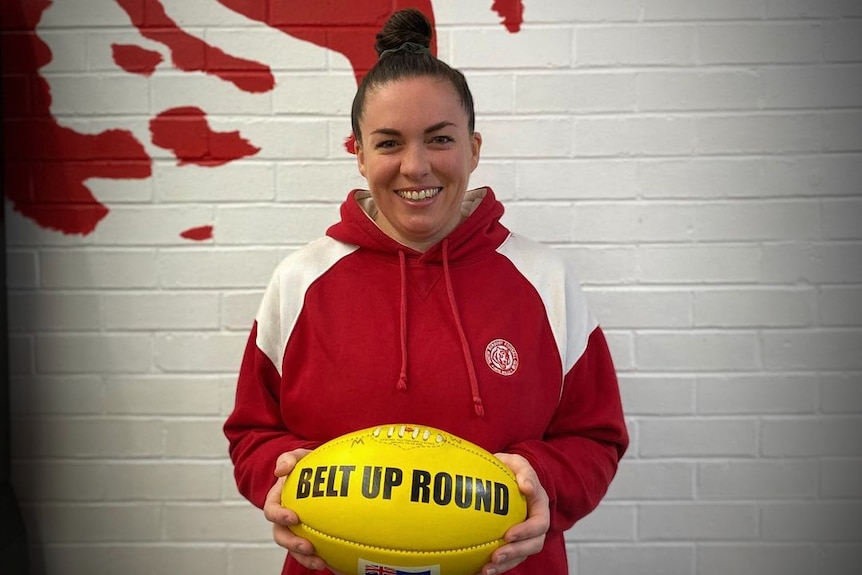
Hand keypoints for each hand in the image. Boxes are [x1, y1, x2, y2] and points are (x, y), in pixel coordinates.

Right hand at [263, 449, 346, 573]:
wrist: (322, 474)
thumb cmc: (307, 465)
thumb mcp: (298, 457)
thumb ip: (289, 458)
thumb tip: (281, 469)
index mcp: (278, 501)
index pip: (272, 511)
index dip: (280, 516)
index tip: (294, 518)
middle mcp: (284, 519)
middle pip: (281, 536)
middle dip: (292, 544)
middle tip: (308, 547)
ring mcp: (296, 529)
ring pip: (295, 549)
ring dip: (305, 558)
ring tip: (321, 563)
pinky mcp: (310, 537)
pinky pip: (312, 552)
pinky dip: (320, 558)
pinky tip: (334, 563)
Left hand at [477, 453, 549, 574]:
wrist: (502, 475)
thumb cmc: (511, 469)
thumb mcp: (517, 463)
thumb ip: (524, 471)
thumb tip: (527, 487)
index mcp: (540, 507)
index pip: (539, 524)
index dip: (526, 532)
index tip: (508, 535)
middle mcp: (535, 525)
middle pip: (532, 545)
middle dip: (515, 553)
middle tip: (495, 556)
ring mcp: (524, 536)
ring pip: (520, 556)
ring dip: (505, 564)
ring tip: (486, 570)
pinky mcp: (512, 543)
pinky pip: (507, 559)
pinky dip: (495, 566)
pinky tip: (478, 570)